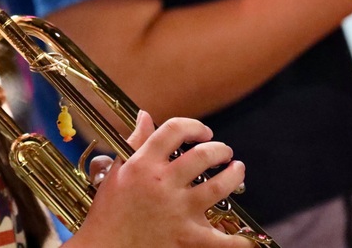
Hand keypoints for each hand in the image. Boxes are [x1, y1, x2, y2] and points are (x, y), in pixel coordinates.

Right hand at [69, 111, 252, 247]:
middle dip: (220, 149)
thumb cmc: (109, 211)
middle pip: (203, 155)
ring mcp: (178, 209)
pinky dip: (238, 242)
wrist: (105, 247)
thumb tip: (145, 116)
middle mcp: (163, 182)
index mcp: (143, 163)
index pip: (174, 130)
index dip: (194, 126)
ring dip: (234, 175)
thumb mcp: (118, 170)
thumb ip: (135, 142)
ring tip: (237, 170)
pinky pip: (221, 239)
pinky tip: (245, 238)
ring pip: (219, 186)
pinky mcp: (187, 237)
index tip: (202, 131)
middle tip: (224, 152)